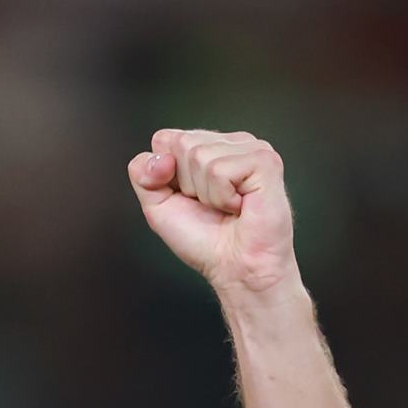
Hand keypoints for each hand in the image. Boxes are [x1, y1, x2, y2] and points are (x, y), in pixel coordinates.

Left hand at [127, 129, 296, 296]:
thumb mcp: (158, 206)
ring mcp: (251, 148)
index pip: (165, 139)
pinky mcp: (264, 161)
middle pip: (181, 143)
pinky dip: (222, 198)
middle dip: (187, 184)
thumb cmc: (205, 241)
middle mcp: (230, 142)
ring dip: (207, 194)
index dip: (164, 174)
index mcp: (208, 146)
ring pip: (200, 156)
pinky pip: (220, 171)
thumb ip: (142, 174)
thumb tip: (160, 157)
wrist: (235, 269)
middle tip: (211, 206)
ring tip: (226, 208)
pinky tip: (239, 207)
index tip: (187, 198)